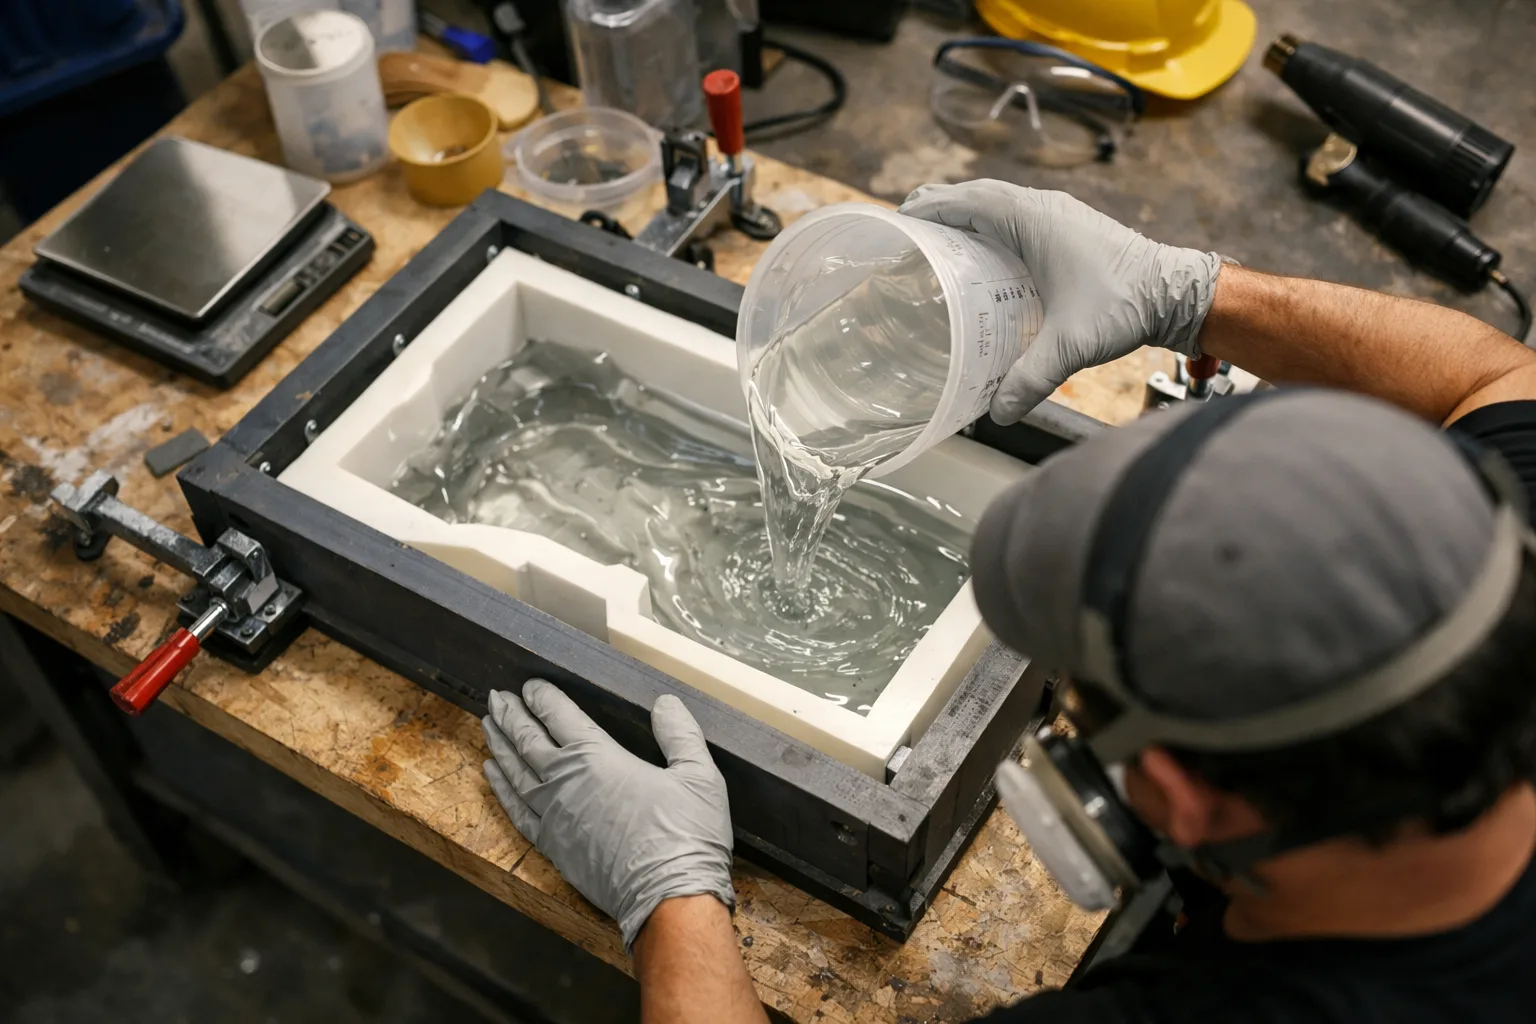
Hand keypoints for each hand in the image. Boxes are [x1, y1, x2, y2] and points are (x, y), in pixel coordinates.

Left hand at [482, 680, 733, 951]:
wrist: (669, 898)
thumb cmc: (686, 835)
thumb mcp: (699, 775)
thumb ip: (680, 734)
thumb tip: (665, 703)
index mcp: (599, 758)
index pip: (561, 717)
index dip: (543, 697)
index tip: (529, 685)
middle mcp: (567, 783)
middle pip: (528, 740)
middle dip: (511, 715)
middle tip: (496, 697)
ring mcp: (555, 817)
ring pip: (516, 773)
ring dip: (500, 746)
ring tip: (488, 726)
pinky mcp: (553, 847)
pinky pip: (517, 811)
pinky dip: (501, 790)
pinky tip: (493, 777)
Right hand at [900, 180, 1223, 422]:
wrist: (1178, 290)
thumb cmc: (1126, 303)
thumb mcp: (1071, 344)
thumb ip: (1031, 378)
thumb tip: (998, 413)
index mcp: (1033, 220)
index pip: (968, 201)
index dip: (930, 207)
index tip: (902, 219)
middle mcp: (1044, 208)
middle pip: (979, 196)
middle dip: (942, 209)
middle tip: (913, 231)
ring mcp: (1060, 214)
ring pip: (1001, 203)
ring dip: (968, 215)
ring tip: (941, 240)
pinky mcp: (1071, 227)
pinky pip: (1020, 215)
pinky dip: (994, 225)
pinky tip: (987, 255)